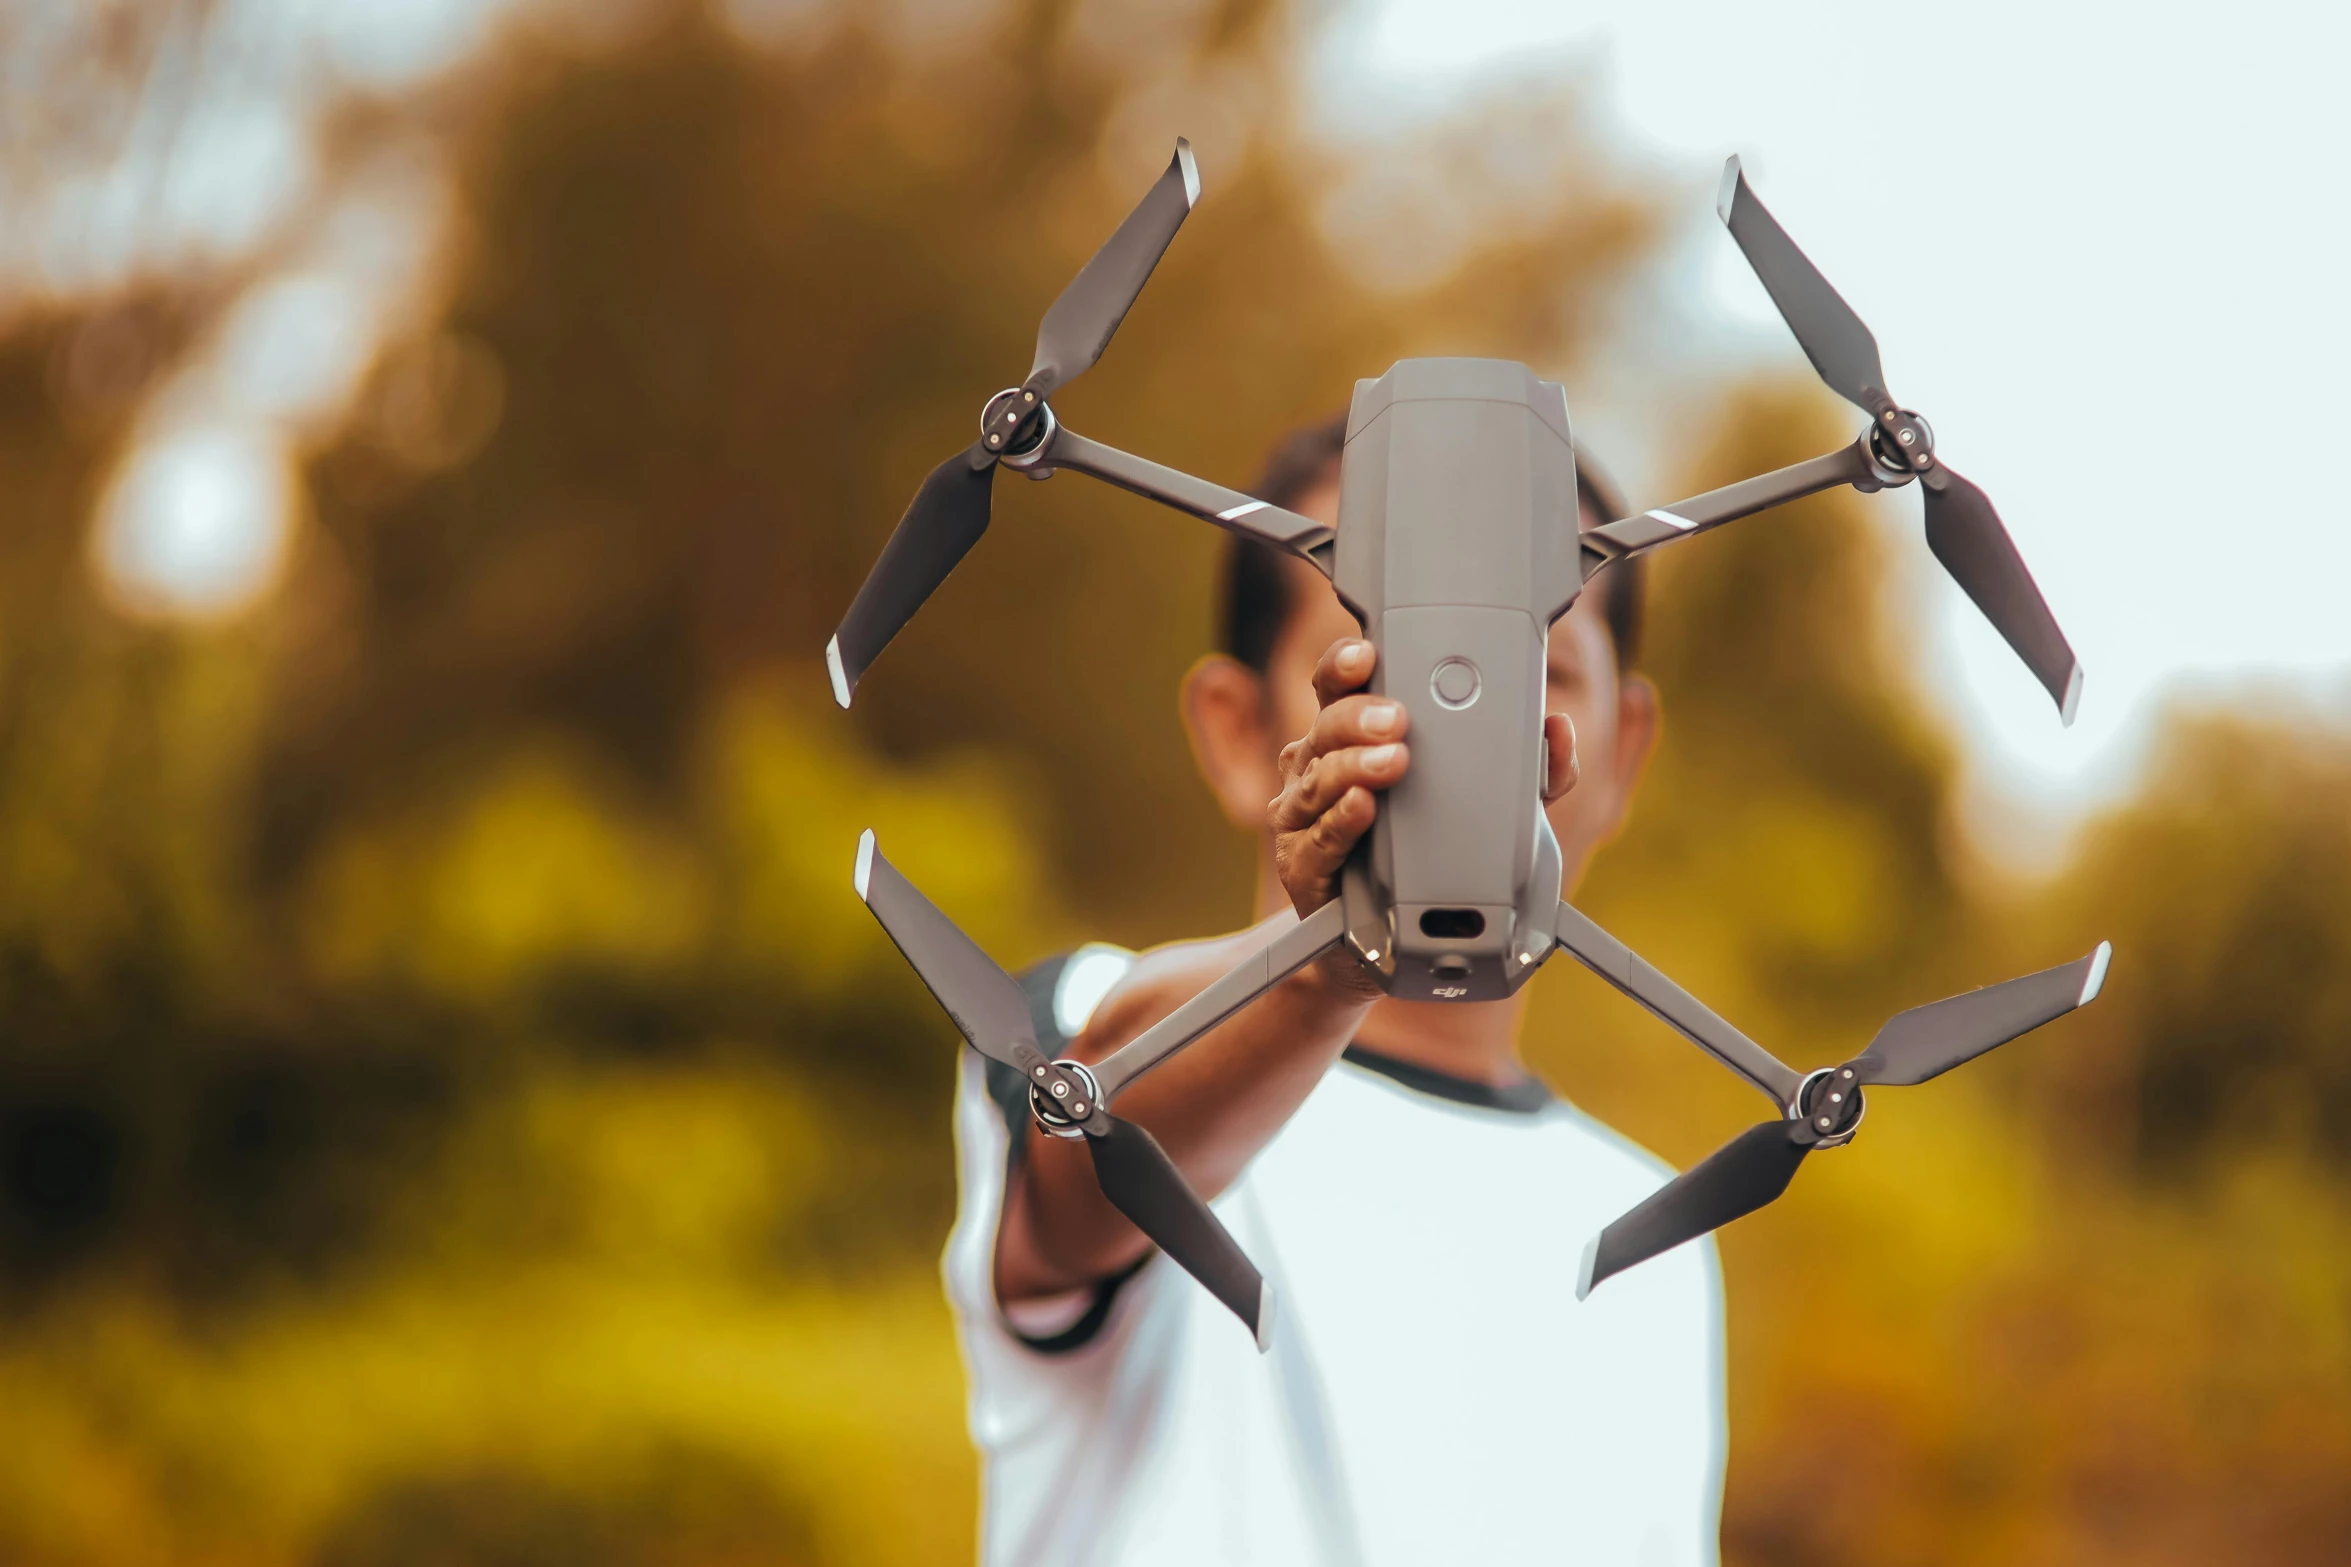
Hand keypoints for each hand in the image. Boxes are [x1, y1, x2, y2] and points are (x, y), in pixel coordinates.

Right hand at [1268, 637, 1578, 919]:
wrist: (1393, 941)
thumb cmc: (1430, 856)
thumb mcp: (1488, 808)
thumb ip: (1529, 772)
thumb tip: (1557, 730)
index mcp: (1353, 738)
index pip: (1339, 688)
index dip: (1345, 665)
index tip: (1367, 654)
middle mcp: (1319, 768)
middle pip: (1326, 726)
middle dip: (1358, 716)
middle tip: (1396, 719)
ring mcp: (1303, 817)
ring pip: (1319, 779)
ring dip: (1354, 766)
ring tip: (1394, 760)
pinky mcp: (1302, 866)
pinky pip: (1318, 839)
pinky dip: (1341, 821)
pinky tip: (1363, 807)